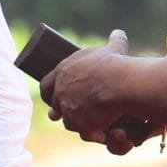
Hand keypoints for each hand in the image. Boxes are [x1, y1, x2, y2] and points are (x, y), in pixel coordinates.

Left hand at [42, 29, 147, 149]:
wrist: (121, 83)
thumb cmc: (115, 63)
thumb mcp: (113, 48)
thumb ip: (114, 41)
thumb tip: (119, 33)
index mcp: (63, 72)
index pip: (46, 85)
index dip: (49, 93)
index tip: (53, 96)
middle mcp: (61, 92)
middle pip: (55, 106)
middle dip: (63, 110)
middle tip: (74, 113)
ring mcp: (69, 109)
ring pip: (69, 121)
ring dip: (79, 123)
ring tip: (93, 123)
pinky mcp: (80, 124)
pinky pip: (85, 133)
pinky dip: (94, 134)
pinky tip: (102, 134)